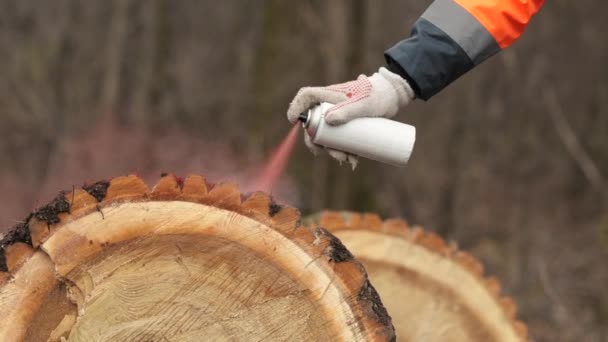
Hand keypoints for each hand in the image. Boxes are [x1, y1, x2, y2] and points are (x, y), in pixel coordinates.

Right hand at [287, 67, 413, 168]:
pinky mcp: (346, 125)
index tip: (293, 121)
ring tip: (351, 160)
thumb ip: (349, 110)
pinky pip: (339, 140)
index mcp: (330, 95)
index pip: (307, 96)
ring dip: (334, 152)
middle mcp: (330, 106)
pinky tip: (353, 160)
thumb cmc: (379, 95)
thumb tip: (328, 120)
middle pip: (314, 125)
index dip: (296, 107)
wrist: (394, 97)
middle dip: (319, 144)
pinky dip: (343, 151)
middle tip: (336, 156)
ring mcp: (338, 116)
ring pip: (327, 136)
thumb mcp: (366, 104)